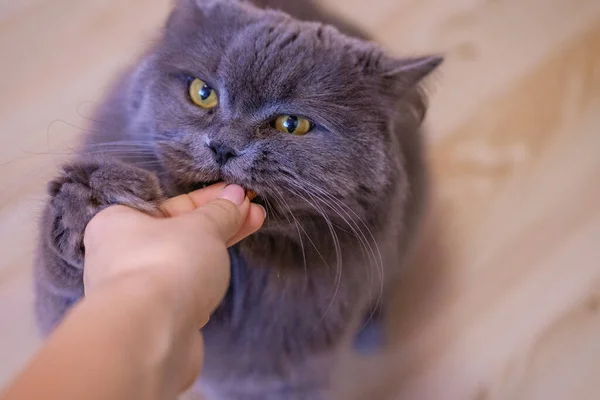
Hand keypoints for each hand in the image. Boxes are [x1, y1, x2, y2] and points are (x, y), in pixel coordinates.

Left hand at [82, 183, 264, 390]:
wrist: (150, 335)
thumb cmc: (168, 264)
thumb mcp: (202, 227)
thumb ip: (221, 212)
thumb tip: (236, 198)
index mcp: (119, 221)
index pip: (171, 203)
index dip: (210, 197)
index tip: (241, 194)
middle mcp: (120, 254)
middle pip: (179, 230)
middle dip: (220, 220)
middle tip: (254, 211)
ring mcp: (137, 289)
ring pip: (184, 260)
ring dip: (216, 247)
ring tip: (252, 226)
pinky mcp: (154, 318)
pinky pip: (185, 290)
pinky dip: (205, 281)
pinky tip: (220, 279)